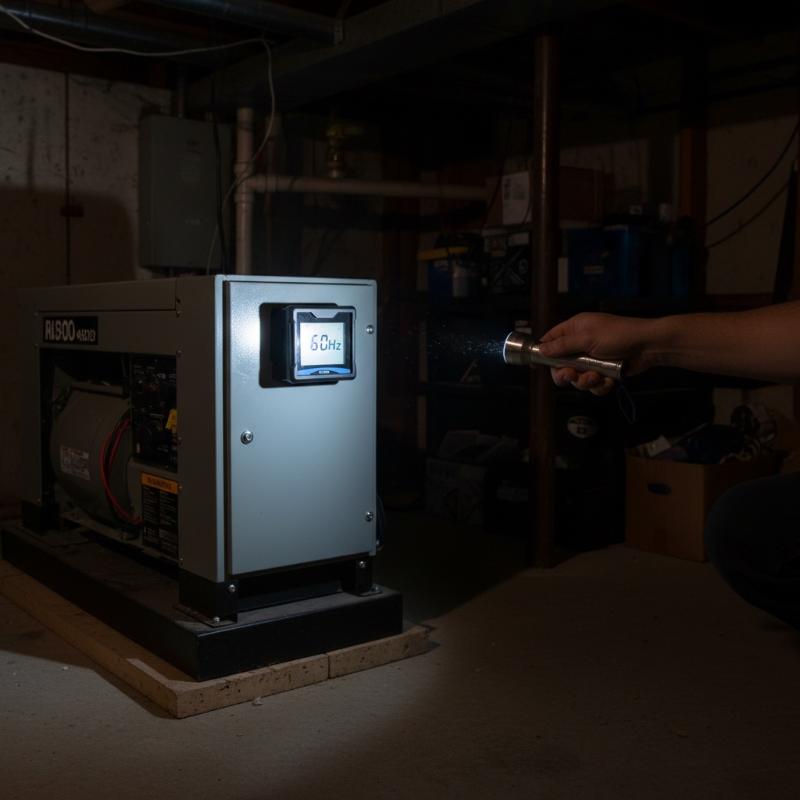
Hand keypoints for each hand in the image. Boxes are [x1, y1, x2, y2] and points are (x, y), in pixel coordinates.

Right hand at [538, 312, 654, 394]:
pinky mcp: (604, 373)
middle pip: (561, 365)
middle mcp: (580, 345)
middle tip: (571, 375)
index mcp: (575, 330)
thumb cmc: (617, 335)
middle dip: (566, 374)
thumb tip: (540, 349)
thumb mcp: (587, 337)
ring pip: (577, 378)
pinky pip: (594, 385)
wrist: (648, 346)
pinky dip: (600, 385)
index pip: (551, 340)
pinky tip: (609, 381)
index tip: (538, 365)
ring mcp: (592, 360)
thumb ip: (562, 345)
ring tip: (596, 377)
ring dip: (585, 381)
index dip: (543, 353)